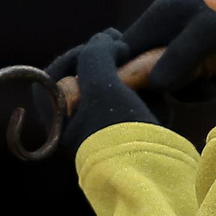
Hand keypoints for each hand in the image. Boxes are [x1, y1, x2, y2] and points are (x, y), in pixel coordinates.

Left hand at [67, 28, 156, 145]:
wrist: (149, 175)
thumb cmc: (117, 130)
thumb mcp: (101, 84)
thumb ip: (95, 55)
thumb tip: (102, 39)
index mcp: (57, 117)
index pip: (58, 71)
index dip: (81, 52)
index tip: (107, 44)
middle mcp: (74, 126)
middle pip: (87, 80)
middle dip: (110, 64)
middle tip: (128, 51)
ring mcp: (101, 134)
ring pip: (112, 91)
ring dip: (130, 79)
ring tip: (147, 75)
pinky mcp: (127, 140)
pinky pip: (132, 108)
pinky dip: (144, 97)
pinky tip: (157, 96)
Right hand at [119, 0, 215, 98]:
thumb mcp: (208, 35)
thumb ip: (179, 57)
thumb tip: (154, 84)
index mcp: (159, 17)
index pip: (125, 50)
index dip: (127, 73)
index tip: (145, 93)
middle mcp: (163, 28)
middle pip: (144, 67)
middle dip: (168, 86)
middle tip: (195, 88)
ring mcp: (178, 41)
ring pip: (166, 77)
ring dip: (189, 89)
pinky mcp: (193, 54)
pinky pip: (184, 78)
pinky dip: (200, 86)